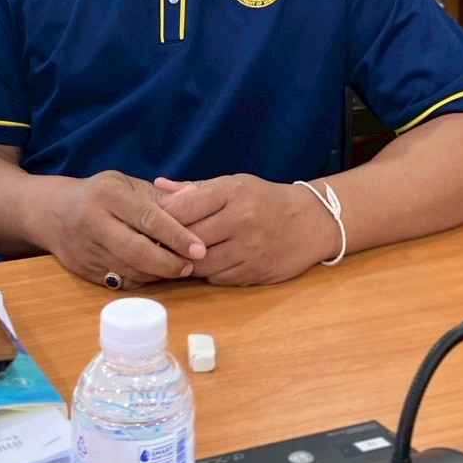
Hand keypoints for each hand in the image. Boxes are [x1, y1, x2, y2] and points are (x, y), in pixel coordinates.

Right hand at [45, 171, 206, 288]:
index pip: (149, 218)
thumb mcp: (125, 184)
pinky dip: (141, 281)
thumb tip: (195, 197)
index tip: (199, 248)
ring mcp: (86, 250)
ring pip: (130, 271)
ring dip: (158, 274)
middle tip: (191, 265)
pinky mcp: (84, 271)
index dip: (177, 235)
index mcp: (108, 195)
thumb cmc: (98, 194)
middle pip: (138, 251)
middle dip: (169, 263)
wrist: (53, 212)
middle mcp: (94, 223)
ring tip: (179, 269)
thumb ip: (159, 195)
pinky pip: (119, 282)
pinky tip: (155, 274)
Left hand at [153, 175, 338, 284]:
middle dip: (171, 244)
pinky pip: (218, 278)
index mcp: (234, 192)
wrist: (311, 221)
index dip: (163, 218)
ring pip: (201, 264)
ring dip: (188, 263)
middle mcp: (242, 220)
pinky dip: (209, 273)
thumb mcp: (234, 184)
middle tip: (158, 245)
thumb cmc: (266, 199)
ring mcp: (250, 249)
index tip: (151, 223)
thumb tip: (159, 187)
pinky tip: (208, 264)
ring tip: (181, 256)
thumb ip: (195, 189)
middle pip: (189, 239)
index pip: (184, 208)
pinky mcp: (256, 272)